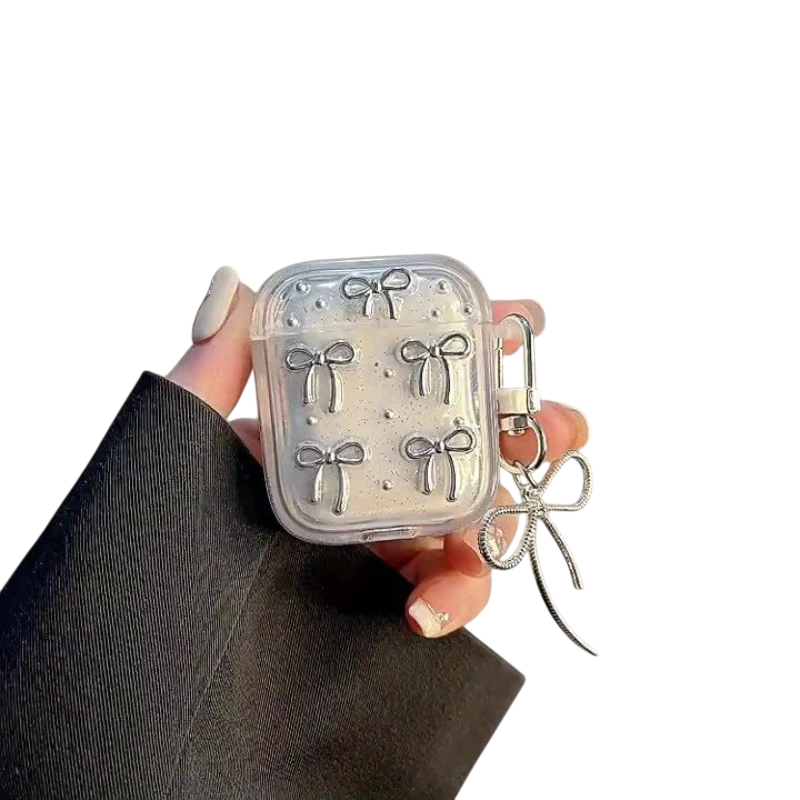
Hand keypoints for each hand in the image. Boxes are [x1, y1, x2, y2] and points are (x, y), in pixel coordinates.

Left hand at [166, 269, 589, 637]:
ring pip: (471, 522)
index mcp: (337, 419)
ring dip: (511, 519)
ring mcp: (379, 536)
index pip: (420, 369)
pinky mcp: (380, 595)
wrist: (151, 618)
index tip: (528, 319)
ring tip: (513, 525)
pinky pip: (440, 594)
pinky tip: (429, 612)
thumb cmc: (163, 512)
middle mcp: (370, 471)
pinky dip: (453, 600)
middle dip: (527, 431)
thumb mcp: (186, 426)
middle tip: (555, 427)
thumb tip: (234, 286)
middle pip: (469, 444)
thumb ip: (213, 363)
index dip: (480, 343)